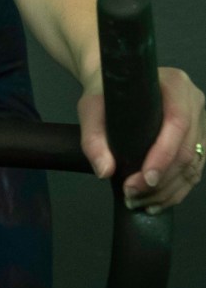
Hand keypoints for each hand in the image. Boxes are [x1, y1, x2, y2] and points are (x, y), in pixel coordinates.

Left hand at [78, 66, 205, 211]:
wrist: (115, 86)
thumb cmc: (105, 93)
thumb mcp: (91, 108)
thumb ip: (93, 137)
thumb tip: (104, 171)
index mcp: (176, 84)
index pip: (177, 123)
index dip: (164, 155)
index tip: (143, 179)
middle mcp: (194, 103)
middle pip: (187, 150)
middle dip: (161, 180)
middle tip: (132, 195)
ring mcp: (200, 123)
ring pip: (192, 166)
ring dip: (167, 191)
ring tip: (140, 202)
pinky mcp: (198, 141)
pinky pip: (193, 171)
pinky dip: (175, 191)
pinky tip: (156, 202)